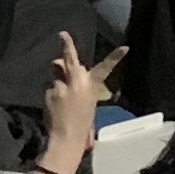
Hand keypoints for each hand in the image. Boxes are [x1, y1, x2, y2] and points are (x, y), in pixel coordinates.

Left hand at [36, 33, 118, 173]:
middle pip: (70, 59)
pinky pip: (49, 88)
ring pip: (56, 74)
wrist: (66, 139)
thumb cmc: (81, 127)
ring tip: (59, 95)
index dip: (115, 58)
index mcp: (91, 88)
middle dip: (67, 45)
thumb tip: (66, 78)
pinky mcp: (49, 91)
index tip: (125, 47)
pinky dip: (51, 94)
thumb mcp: (87, 105)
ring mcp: (62, 85)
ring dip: (57, 78)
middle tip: (63, 34)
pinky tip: (53, 106)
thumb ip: (79, 88)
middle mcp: (77, 82)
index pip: (105, 69)